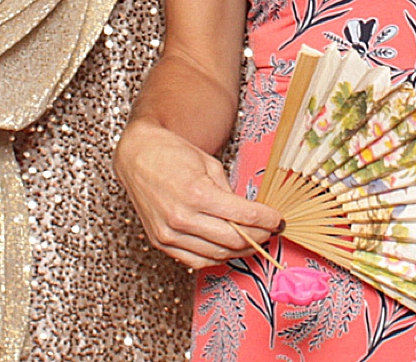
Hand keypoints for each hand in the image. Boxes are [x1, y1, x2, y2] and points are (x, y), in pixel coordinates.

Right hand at [114, 116, 282, 270]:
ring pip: (216, 255)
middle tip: (271, 231)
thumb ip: (229, 192)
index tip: (278, 220)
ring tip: (254, 241)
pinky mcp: (160, 242)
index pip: (243, 216)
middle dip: (259, 236)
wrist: (136, 156)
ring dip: (240, 251)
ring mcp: (169, 234)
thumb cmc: (172, 154)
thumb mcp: (209, 165)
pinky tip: (228, 248)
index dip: (267, 220)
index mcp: (196, 193)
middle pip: (233, 240)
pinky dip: (216, 258)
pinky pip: (195, 261)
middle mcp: (182, 218)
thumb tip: (249, 214)